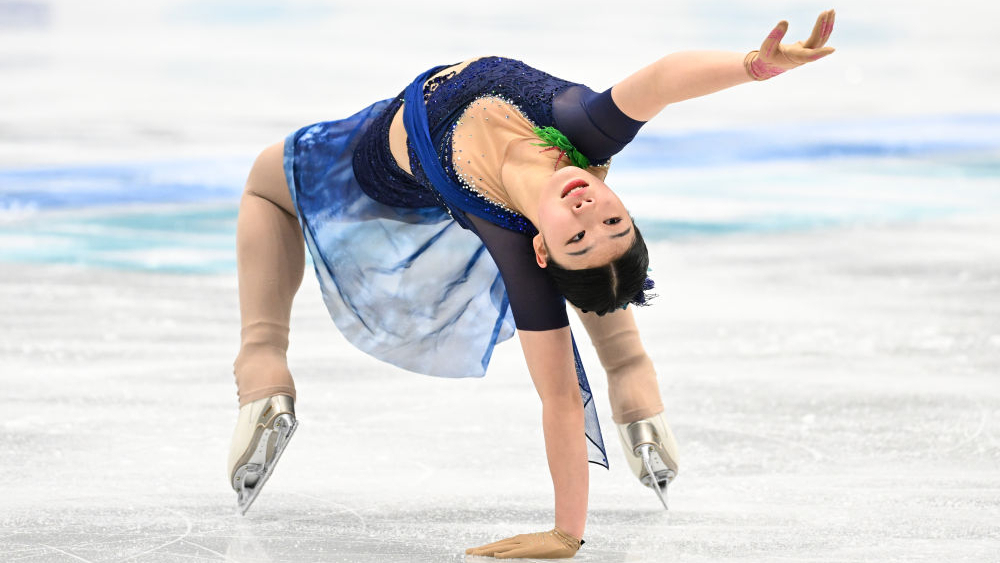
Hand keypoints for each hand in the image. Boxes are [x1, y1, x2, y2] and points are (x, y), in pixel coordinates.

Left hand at [465, 527, 582, 558]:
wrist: (564, 538)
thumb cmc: (550, 543)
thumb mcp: (532, 547)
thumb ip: (521, 550)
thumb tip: (506, 553)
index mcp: (518, 540)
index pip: (498, 545)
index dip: (485, 548)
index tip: (473, 550)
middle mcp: (518, 541)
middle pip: (496, 545)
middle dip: (481, 549)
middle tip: (467, 551)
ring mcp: (523, 544)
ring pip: (502, 547)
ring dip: (487, 550)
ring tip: (475, 553)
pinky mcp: (530, 549)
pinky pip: (515, 552)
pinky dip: (505, 553)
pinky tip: (495, 555)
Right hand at [745, 9, 836, 79]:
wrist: (768, 65)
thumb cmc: (767, 57)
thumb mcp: (766, 47)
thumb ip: (774, 35)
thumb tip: (785, 21)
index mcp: (794, 58)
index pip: (809, 56)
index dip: (820, 53)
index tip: (832, 49)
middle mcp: (803, 56)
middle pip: (818, 42)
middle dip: (824, 26)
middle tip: (828, 11)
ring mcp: (807, 51)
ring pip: (821, 39)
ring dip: (827, 25)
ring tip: (831, 11)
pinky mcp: (807, 47)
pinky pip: (819, 37)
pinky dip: (823, 27)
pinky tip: (827, 18)